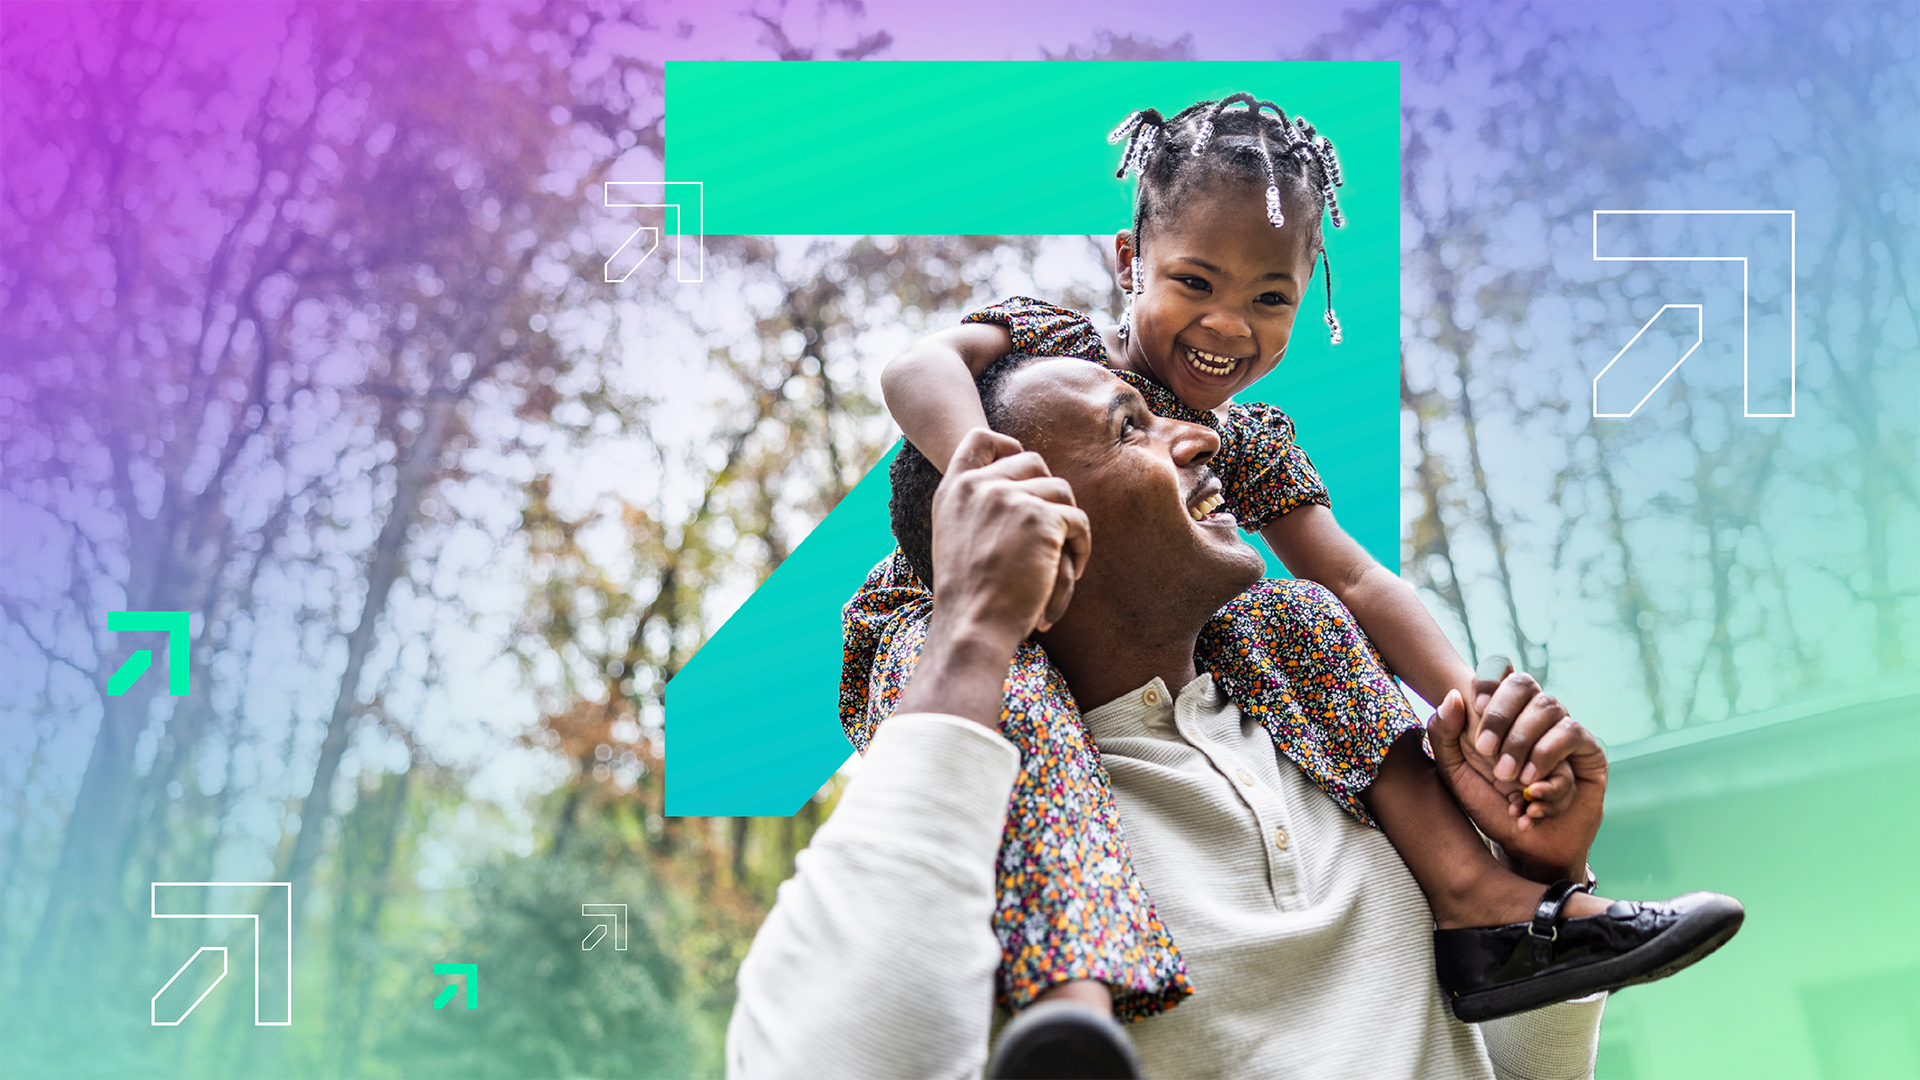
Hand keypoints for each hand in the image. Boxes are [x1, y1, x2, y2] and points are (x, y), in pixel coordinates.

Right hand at [927, 427, 1090, 637]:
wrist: (973, 625)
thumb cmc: (968, 596)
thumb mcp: (954, 538)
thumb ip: (975, 507)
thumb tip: (1019, 488)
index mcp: (954, 490)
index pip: (980, 440)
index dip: (1007, 446)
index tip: (1023, 469)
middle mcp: (980, 486)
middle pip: (1033, 461)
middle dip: (1049, 492)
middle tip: (1053, 528)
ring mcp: (1010, 498)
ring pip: (1061, 491)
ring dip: (1068, 524)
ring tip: (1063, 557)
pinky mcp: (1041, 518)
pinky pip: (1077, 521)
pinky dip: (1081, 547)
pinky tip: (1072, 570)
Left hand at [1430, 686, 1607, 883]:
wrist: (1523, 846)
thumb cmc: (1488, 804)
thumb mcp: (1454, 773)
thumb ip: (1443, 734)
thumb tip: (1454, 695)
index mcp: (1500, 711)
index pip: (1500, 669)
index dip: (1489, 679)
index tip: (1475, 706)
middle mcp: (1534, 713)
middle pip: (1524, 684)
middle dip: (1501, 716)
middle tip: (1486, 754)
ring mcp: (1562, 729)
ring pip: (1551, 707)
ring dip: (1526, 745)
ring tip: (1512, 782)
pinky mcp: (1588, 751)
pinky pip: (1574, 738)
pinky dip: (1551, 769)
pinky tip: (1532, 799)